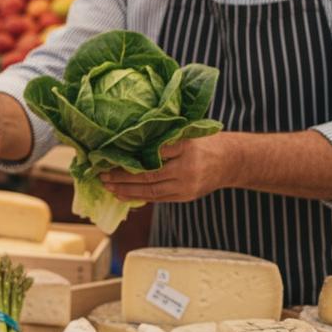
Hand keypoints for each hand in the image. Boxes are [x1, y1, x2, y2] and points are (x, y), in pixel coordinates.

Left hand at [100, 135, 231, 201]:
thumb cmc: (202, 142)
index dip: (133, 156)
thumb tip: (129, 138)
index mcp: (186, 146)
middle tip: (102, 174)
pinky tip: (121, 195)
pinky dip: (137, 197)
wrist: (230, 162)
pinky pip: (157, 199)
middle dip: (123, 176)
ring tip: (107, 186)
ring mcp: (186, 185)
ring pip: (151, 191)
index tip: (111, 154)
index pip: (155, 152)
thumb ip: (164, 137)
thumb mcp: (187, 133)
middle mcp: (186, 167)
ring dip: (126, 189)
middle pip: (149, 174)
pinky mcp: (184, 196)